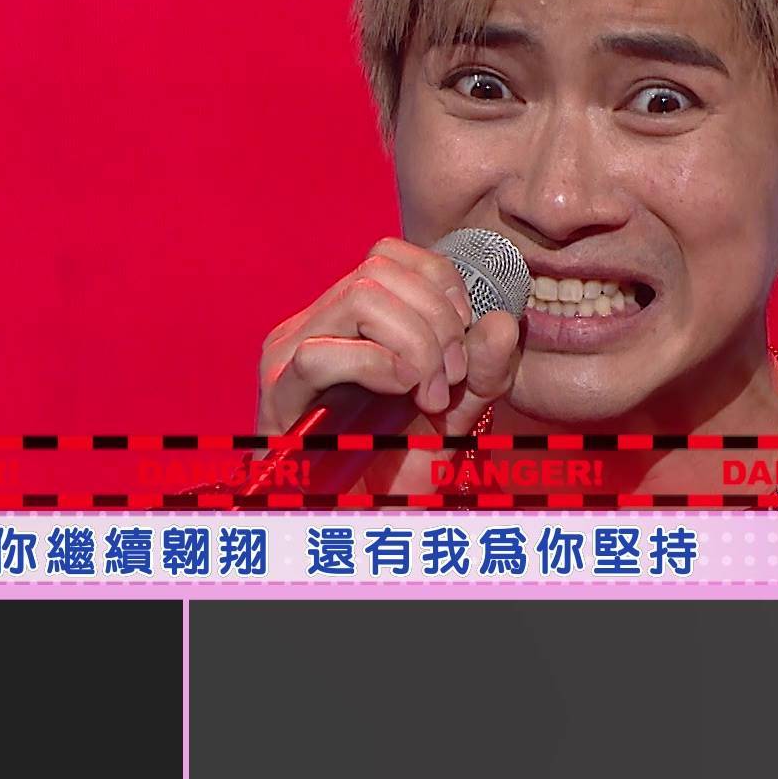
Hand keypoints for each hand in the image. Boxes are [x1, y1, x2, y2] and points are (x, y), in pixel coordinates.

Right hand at [256, 237, 520, 491]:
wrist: (356, 523)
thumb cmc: (397, 466)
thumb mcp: (457, 412)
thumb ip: (482, 368)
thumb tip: (500, 320)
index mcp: (352, 317)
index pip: (391, 255)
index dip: (442, 283)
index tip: (467, 335)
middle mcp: (315, 323)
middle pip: (379, 269)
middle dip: (437, 318)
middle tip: (451, 376)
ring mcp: (290, 353)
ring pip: (359, 298)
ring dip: (416, 343)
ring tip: (429, 393)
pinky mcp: (277, 393)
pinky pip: (322, 355)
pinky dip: (378, 367)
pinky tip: (403, 393)